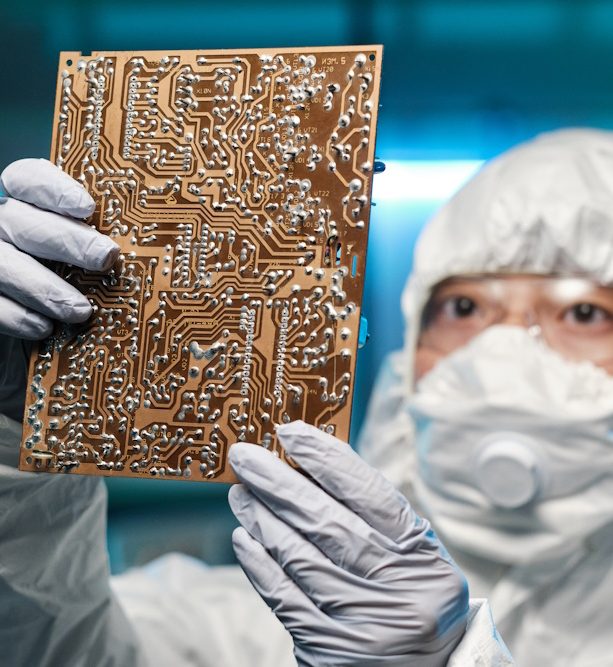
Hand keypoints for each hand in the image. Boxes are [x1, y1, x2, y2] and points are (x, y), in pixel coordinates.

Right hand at [0, 158, 118, 424]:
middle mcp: (5, 235)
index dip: (53, 188)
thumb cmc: (78, 312)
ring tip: (80, 310)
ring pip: (2, 262)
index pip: (26, 181)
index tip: (89, 208)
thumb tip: (154, 258)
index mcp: (30, 214)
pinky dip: (15, 316)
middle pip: (22, 220)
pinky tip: (44, 329)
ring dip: (43, 285)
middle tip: (106, 257)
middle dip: (66, 239)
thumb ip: (101, 260)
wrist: (38, 366)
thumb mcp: (92, 279)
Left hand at [228, 420, 468, 666]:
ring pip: (298, 557)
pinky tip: (245, 537)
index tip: (291, 433)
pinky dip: (259, 563)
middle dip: (280, 483)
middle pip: (327, 523)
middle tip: (246, 457)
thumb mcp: (413, 556)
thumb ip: (374, 517)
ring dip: (261, 518)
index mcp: (422, 558)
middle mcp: (396, 592)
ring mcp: (361, 626)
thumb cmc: (412, 599)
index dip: (326, 458)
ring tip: (240, 492)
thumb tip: (310, 466)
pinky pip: (283, 597)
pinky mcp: (328, 651)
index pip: (369, 494)